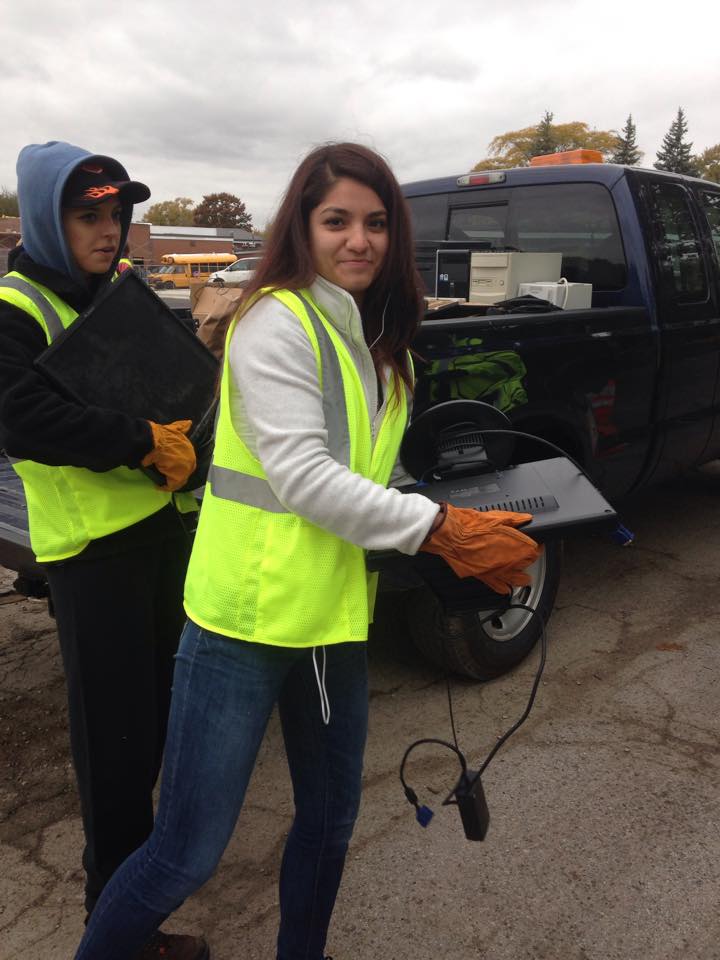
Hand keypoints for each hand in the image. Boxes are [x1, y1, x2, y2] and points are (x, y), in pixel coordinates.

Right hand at [141, 419, 195, 491]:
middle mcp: (190, 458)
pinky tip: (158, 486)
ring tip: (161, 481)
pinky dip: (165, 487)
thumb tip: (189, 422)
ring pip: (179, 478)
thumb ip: (182, 427)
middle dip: (175, 473)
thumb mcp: (174, 428)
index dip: (177, 464)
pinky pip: (172, 485)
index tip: (168, 466)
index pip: (186, 460)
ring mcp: (186, 468)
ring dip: (170, 480)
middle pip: (184, 470)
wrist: (153, 441)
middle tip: (165, 475)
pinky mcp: (178, 477)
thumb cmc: (161, 435)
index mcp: (189, 448)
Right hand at [419, 503, 540, 594]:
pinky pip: (498, 587)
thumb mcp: (495, 516)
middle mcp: (508, 562)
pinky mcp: (483, 576)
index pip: (534, 550)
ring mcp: (496, 571)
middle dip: (530, 560)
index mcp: (514, 546)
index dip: (536, 546)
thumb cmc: (469, 526)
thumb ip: (514, 519)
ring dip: (522, 578)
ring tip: (525, 577)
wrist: (450, 535)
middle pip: (527, 565)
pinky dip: (504, 588)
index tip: (535, 543)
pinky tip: (506, 587)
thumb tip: (526, 519)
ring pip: (517, 580)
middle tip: (528, 556)